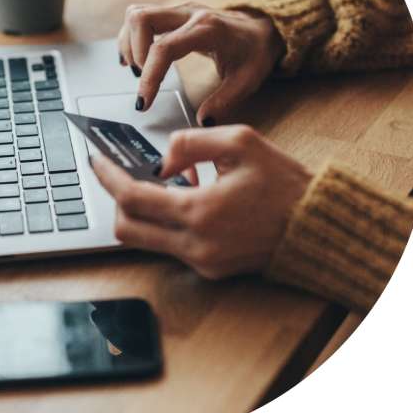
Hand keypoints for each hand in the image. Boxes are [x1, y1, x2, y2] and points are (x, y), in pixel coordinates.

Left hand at [91, 125, 311, 279]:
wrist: (316, 226)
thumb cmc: (284, 184)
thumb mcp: (241, 142)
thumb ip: (191, 142)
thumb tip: (161, 160)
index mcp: (200, 212)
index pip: (132, 198)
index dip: (108, 177)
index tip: (96, 161)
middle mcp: (195, 244)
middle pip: (126, 229)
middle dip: (116, 199)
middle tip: (120, 174)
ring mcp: (201, 262)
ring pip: (144, 240)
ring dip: (141, 211)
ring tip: (163, 182)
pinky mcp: (209, 270)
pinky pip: (169, 246)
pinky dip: (165, 222)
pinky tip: (184, 199)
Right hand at [118, 2, 284, 124]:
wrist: (262, 28)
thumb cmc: (254, 52)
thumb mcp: (247, 81)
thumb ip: (224, 101)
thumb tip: (202, 121)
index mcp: (207, 30)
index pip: (164, 48)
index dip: (149, 76)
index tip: (144, 102)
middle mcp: (189, 14)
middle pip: (142, 19)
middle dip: (134, 52)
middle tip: (142, 79)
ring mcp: (179, 10)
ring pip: (137, 14)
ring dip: (129, 43)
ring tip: (139, 70)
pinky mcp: (172, 14)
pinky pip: (141, 17)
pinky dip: (131, 38)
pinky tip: (135, 59)